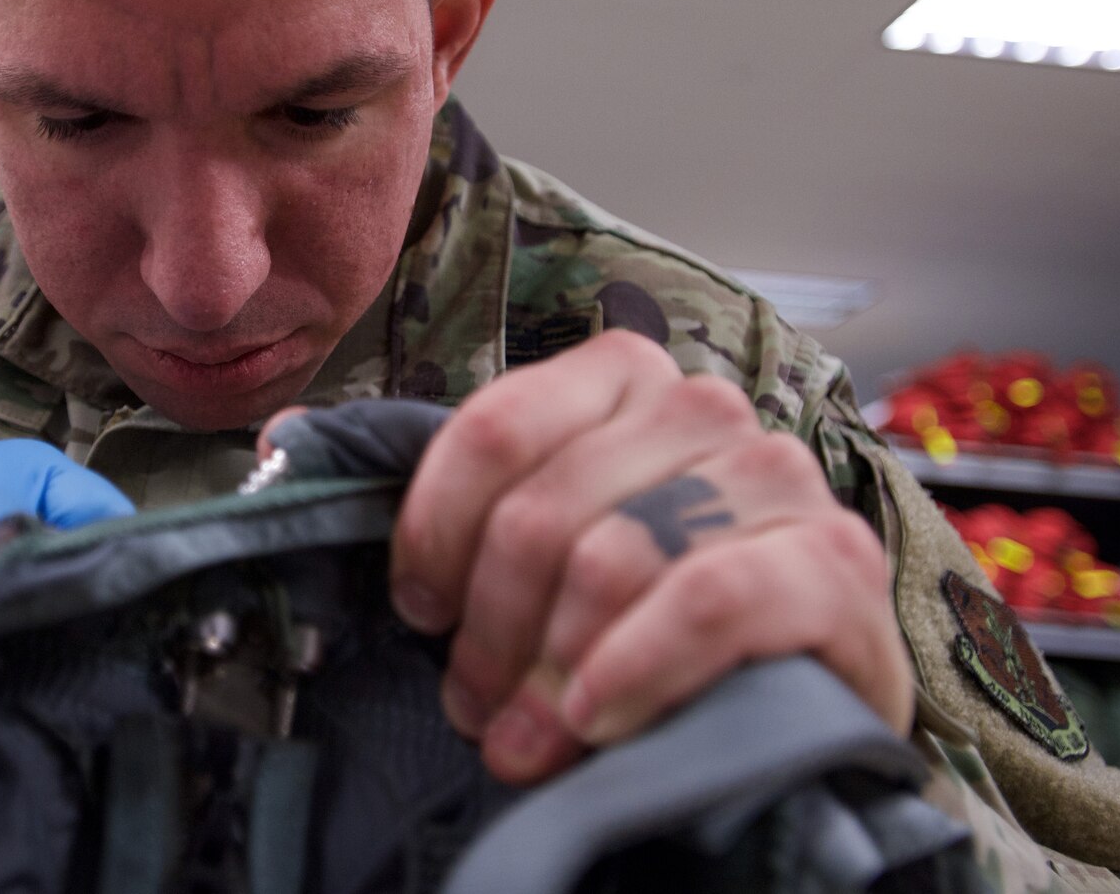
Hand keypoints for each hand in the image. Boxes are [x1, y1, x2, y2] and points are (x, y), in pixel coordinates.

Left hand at [264, 331, 909, 785]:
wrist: (790, 702)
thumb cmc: (637, 616)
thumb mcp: (534, 544)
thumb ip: (442, 492)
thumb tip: (284, 442)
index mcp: (622, 377)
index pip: (495, 428)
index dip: (435, 530)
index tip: (417, 609)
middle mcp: (705, 408)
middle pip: (544, 508)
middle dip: (488, 627)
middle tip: (471, 707)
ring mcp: (778, 478)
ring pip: (613, 556)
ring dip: (547, 668)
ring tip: (522, 740)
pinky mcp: (835, 564)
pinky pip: (710, 600)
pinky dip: (636, 667)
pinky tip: (596, 717)